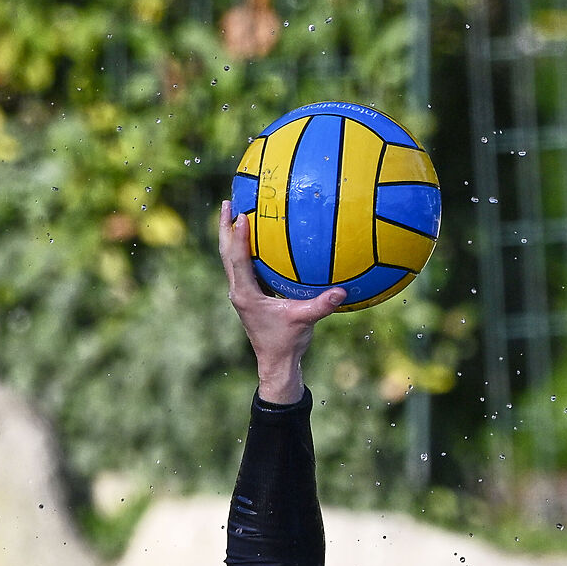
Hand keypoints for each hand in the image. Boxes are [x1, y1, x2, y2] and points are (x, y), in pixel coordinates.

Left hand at [218, 200, 350, 402]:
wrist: (276, 363)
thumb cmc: (287, 343)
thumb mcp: (305, 322)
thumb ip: (321, 306)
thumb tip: (341, 291)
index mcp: (246, 295)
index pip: (238, 259)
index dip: (239, 236)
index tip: (242, 214)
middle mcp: (238, 291)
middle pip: (225, 253)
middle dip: (225, 227)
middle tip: (229, 202)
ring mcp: (241, 293)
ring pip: (230, 258)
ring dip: (230, 235)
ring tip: (234, 213)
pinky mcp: (248, 296)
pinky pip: (242, 266)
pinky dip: (244, 249)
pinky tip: (257, 239)